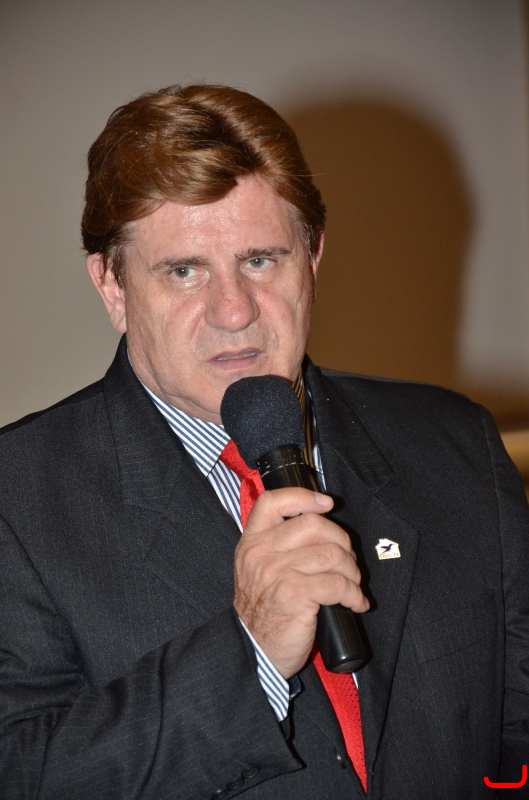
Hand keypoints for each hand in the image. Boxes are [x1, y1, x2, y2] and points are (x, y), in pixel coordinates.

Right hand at [233, 487, 368, 677]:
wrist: (253, 651)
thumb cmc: (263, 611)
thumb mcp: (258, 570)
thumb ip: (277, 545)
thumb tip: (320, 523)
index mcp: (252, 542)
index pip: (272, 502)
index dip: (303, 496)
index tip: (326, 504)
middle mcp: (261, 553)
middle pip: (313, 524)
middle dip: (342, 540)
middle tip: (347, 561)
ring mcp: (277, 572)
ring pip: (331, 553)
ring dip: (352, 569)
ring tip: (352, 583)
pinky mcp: (295, 594)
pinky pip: (338, 583)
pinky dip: (354, 594)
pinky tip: (356, 603)